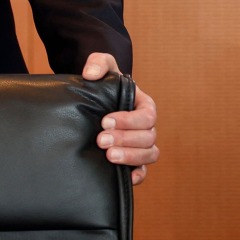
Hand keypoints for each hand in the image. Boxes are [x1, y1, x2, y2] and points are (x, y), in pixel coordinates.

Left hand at [82, 52, 158, 185]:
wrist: (92, 99)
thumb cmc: (102, 82)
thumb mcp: (101, 66)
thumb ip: (98, 62)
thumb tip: (90, 74)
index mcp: (143, 105)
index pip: (146, 115)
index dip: (128, 121)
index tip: (105, 121)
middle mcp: (145, 126)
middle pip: (148, 137)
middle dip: (125, 139)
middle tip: (101, 140)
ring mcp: (140, 144)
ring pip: (149, 154)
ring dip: (130, 156)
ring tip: (109, 156)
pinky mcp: (131, 159)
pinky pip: (143, 171)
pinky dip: (138, 175)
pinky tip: (126, 177)